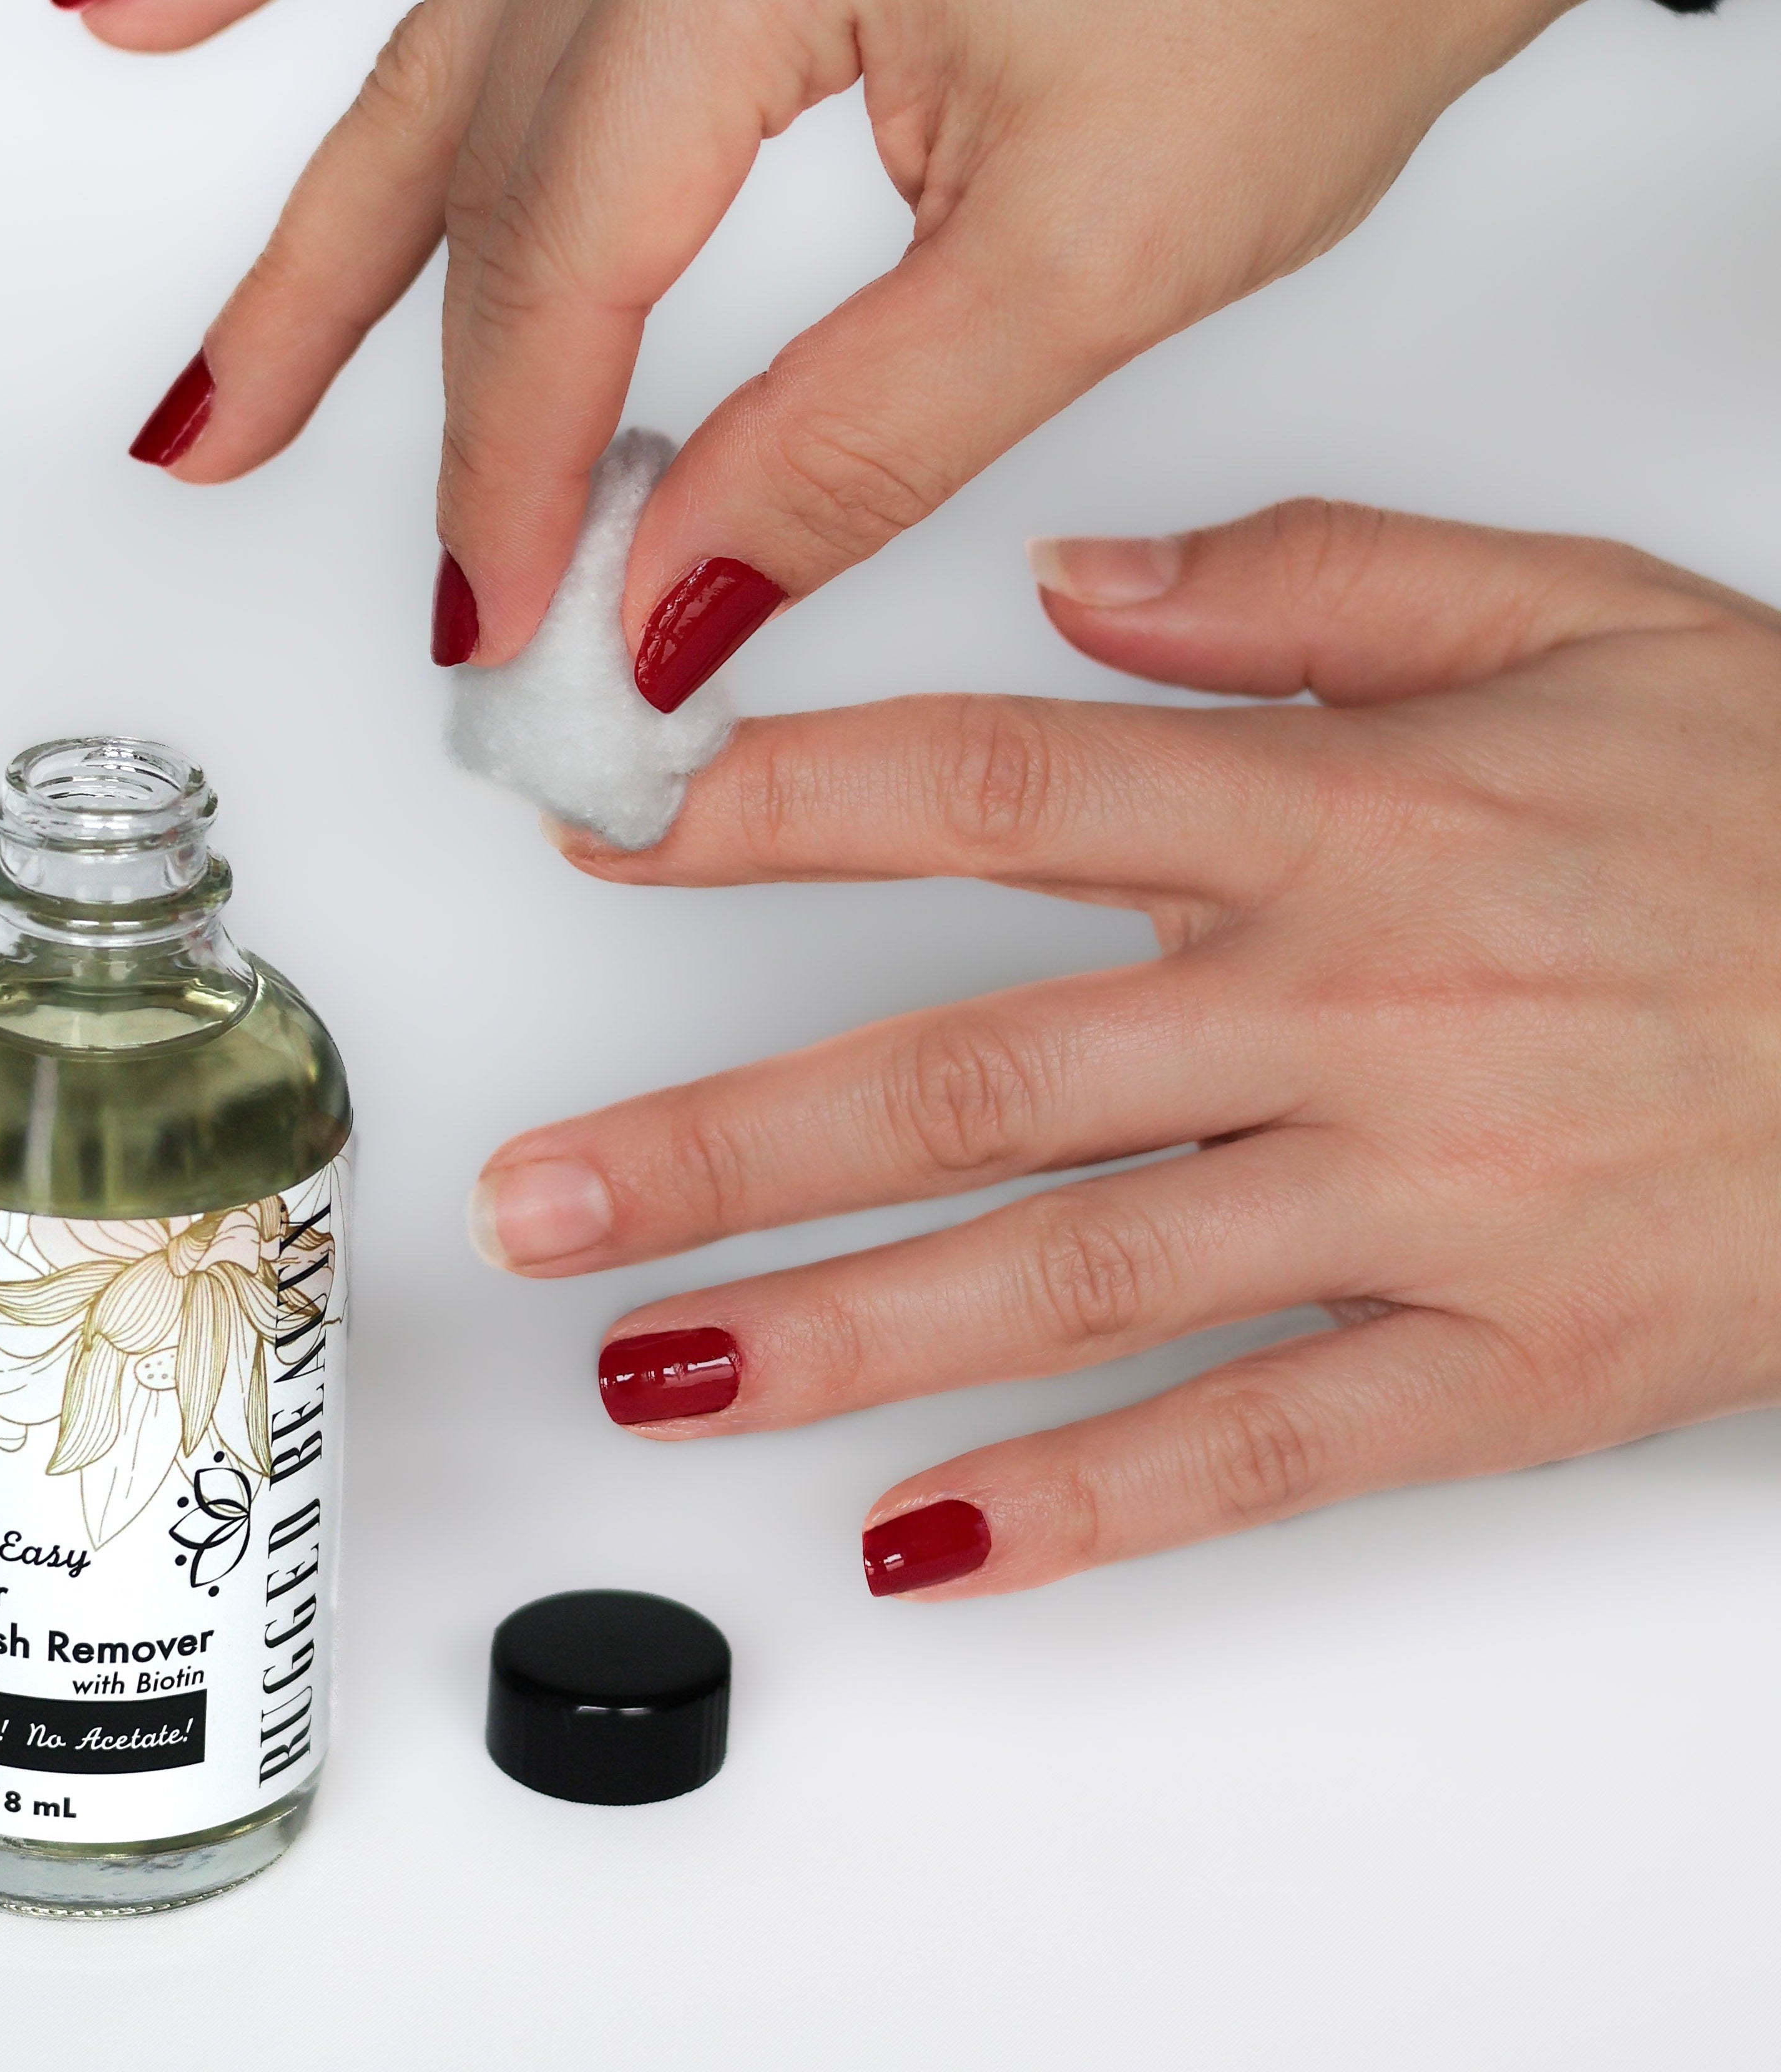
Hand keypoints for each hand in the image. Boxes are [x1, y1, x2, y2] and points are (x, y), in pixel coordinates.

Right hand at [66, 0, 1733, 701]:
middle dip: (446, 421)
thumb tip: (659, 612)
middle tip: (412, 607)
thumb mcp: (1078, 267)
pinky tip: (140, 13)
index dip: (517, 479)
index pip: (566, 265)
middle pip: (485, 183)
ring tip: (198, 414)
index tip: (501, 634)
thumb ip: (835, 453)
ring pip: (429, 65)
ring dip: (315, 249)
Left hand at [465, 501, 1780, 1596]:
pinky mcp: (1513, 1359)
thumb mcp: (1584, 613)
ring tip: (653, 1372)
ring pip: (1071, 1272)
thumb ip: (1316, 581)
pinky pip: (1265, 1447)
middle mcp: (1350, 1005)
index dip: (771, 806)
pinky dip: (1088, 1504)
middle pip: (969, 1075)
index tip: (607, 825)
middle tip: (538, 1201)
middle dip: (724, 1142)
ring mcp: (1423, 1195)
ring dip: (838, 1331)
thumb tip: (1078, 583)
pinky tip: (923, 1541)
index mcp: (1344, 811)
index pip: (991, 788)